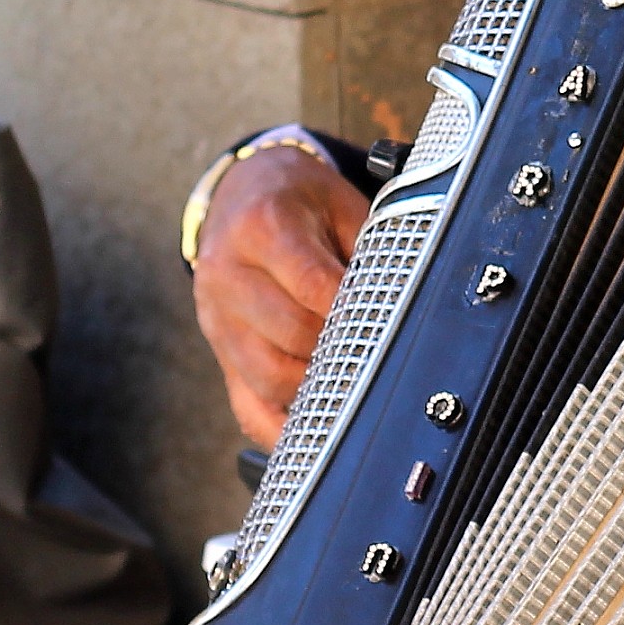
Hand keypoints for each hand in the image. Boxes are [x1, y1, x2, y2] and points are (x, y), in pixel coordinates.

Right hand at [192, 148, 367, 449]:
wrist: (240, 194)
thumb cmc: (299, 201)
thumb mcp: (338, 204)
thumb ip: (367, 251)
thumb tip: (407, 302)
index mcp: (260, 229)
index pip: (312, 285)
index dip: (354, 310)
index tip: (391, 320)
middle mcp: (226, 276)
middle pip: (289, 334)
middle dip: (340, 346)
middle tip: (382, 350)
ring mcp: (216, 321)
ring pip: (268, 378)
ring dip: (319, 387)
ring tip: (358, 379)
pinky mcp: (220, 354)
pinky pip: (248, 409)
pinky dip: (286, 430)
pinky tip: (323, 428)